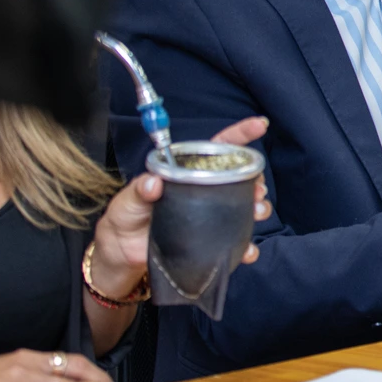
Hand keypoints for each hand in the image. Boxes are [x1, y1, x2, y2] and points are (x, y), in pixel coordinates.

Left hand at [89, 117, 269, 303]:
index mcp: (188, 173)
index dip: (239, 135)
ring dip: (258, 208)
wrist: (122, 256)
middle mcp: (204, 191)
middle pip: (240, 178)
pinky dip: (247, 246)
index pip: (217, 148)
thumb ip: (139, 190)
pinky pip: (235, 242)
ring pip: (245, 206)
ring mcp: (210, 216)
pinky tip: (248, 250)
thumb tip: (153, 182)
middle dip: (256, 180)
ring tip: (257, 212)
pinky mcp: (212, 240)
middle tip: (257, 190)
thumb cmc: (124, 220)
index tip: (259, 125)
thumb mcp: (127, 201)